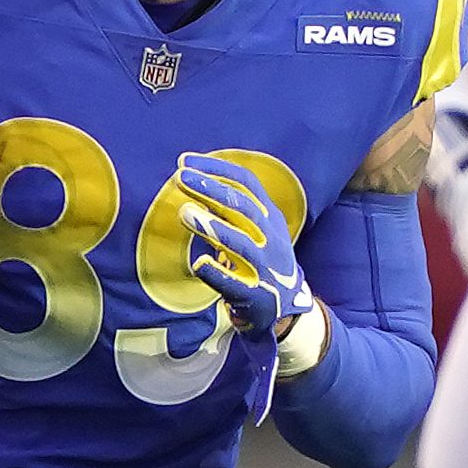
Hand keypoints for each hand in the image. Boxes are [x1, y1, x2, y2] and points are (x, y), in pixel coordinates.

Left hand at [178, 153, 315, 335]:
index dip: (217, 169)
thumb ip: (229, 207)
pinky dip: (217, 272)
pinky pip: (234, 283)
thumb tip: (195, 177)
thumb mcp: (255, 229)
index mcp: (270, 217)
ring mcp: (265, 268)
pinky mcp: (256, 296)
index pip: (246, 183)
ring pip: (241, 243)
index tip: (185, 161)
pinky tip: (198, 264)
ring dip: (212, 227)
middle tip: (180, 177)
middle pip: (242, 207)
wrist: (286, 307)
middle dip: (210, 189)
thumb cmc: (261, 260)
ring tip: (184, 212)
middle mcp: (271, 238)